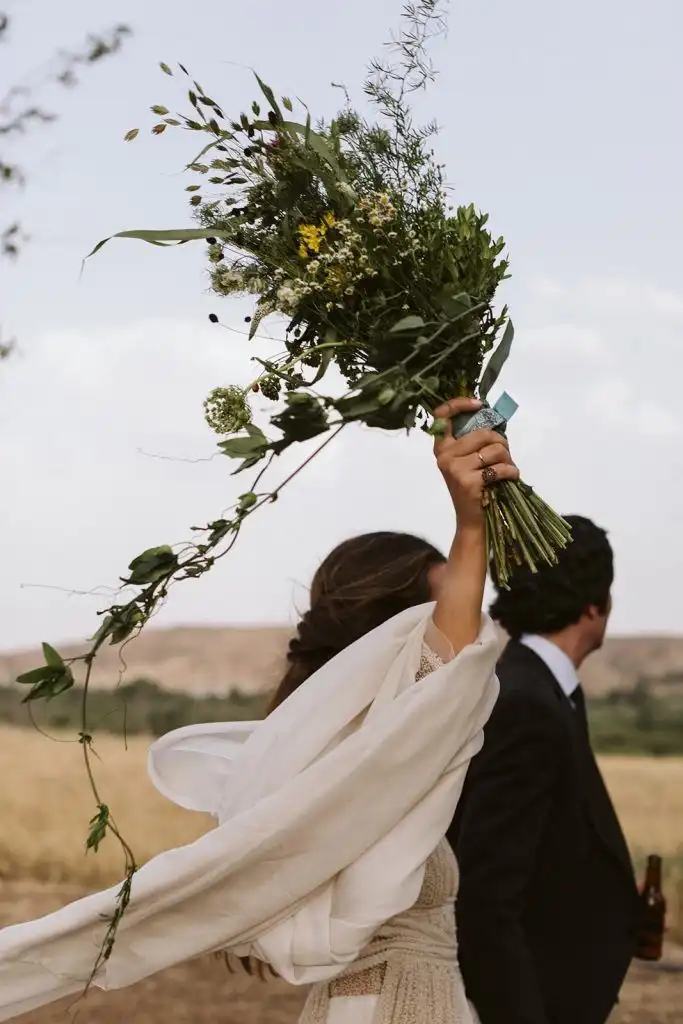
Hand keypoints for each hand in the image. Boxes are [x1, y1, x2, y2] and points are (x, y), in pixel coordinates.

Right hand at [433, 397, 519, 529]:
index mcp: (441, 447)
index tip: (479, 405)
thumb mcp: (467, 461)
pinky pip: (500, 467)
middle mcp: (444, 456)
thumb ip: (473, 440)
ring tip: (506, 468)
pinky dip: (511, 471)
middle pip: (483, 433)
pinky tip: (510, 477)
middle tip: (505, 455)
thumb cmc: (475, 487)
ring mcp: (455, 469)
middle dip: (501, 442)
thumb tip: (494, 417)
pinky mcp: (468, 482)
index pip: (441, 415)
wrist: (472, 520)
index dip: (460, 404)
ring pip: (494, 449)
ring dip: (508, 458)